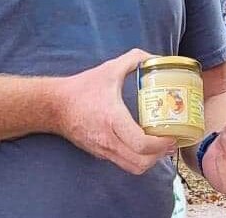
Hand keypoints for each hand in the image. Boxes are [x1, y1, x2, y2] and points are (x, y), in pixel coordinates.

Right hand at [52, 48, 176, 174]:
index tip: (172, 134)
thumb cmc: (82, 88)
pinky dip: (138, 159)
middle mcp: (108, 140)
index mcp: (112, 119)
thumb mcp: (109, 69)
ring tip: (160, 146)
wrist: (54, 106)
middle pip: (140, 162)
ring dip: (150, 160)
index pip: (140, 143)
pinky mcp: (99, 154)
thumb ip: (133, 59)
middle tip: (171, 141)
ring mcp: (103, 150)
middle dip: (160, 155)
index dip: (161, 144)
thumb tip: (152, 57)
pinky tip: (144, 146)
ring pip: (133, 168)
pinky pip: (123, 164)